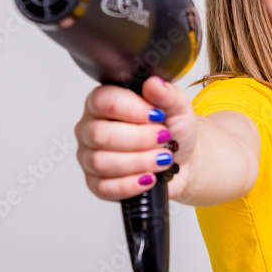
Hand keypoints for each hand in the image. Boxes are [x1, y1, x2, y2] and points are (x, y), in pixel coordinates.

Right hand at [74, 76, 196, 200]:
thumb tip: (153, 84)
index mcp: (103, 103)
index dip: (134, 110)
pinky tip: (149, 177)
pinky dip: (132, 184)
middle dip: (140, 139)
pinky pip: (104, 187)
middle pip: (100, 134)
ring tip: (162, 158)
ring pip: (101, 162)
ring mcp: (89, 157)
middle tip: (163, 139)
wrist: (181, 159)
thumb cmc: (173, 130)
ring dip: (139, 162)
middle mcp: (91, 128)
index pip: (103, 101)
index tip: (157, 116)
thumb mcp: (178, 107)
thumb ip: (167, 94)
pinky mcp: (96, 184)